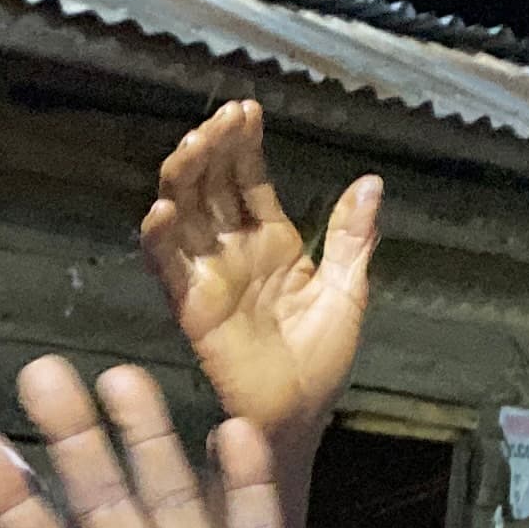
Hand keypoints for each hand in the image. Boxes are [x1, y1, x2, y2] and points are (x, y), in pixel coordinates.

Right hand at [137, 101, 381, 442]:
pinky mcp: (192, 307)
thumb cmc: (322, 363)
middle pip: (211, 187)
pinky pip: (167, 267)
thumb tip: (369, 183)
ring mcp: (209, 277)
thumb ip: (352, 237)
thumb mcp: (349, 291)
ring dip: (183, 178)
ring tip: (193, 145)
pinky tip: (163, 209)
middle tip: (221, 120)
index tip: (246, 111)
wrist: (299, 416)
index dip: (244, 146)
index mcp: (271, 243)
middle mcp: (233, 252)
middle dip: (212, 149)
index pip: (248, 181)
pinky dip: (159, 238)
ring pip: (185, 214)